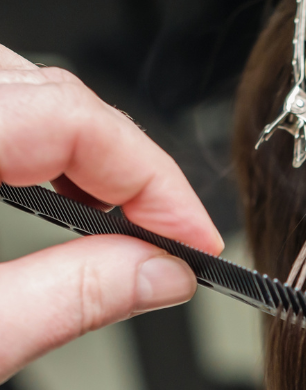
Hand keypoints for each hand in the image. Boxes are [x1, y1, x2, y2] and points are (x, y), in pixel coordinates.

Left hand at [0, 45, 222, 382]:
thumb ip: (71, 298)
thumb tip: (162, 276)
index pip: (75, 119)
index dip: (156, 181)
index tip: (197, 241)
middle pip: (55, 97)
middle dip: (131, 169)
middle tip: (174, 240)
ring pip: (23, 91)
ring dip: (89, 155)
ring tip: (128, 224)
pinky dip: (41, 148)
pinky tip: (65, 197)